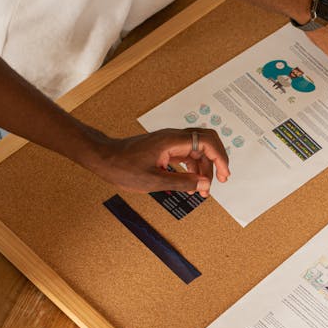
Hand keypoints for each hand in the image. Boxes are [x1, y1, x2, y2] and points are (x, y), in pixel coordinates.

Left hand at [85, 127, 229, 196]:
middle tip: (221, 179)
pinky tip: (192, 184)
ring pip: (198, 151)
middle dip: (217, 161)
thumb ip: (183, 182)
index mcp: (172, 141)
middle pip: (206, 143)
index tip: (223, 175)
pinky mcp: (166, 149)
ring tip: (204, 190)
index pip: (206, 142)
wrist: (103, 158)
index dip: (220, 158)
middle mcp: (174, 138)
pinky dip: (194, 169)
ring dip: (205, 169)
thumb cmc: (123, 167)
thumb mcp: (154, 181)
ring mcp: (170, 142)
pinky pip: (188, 155)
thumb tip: (205, 184)